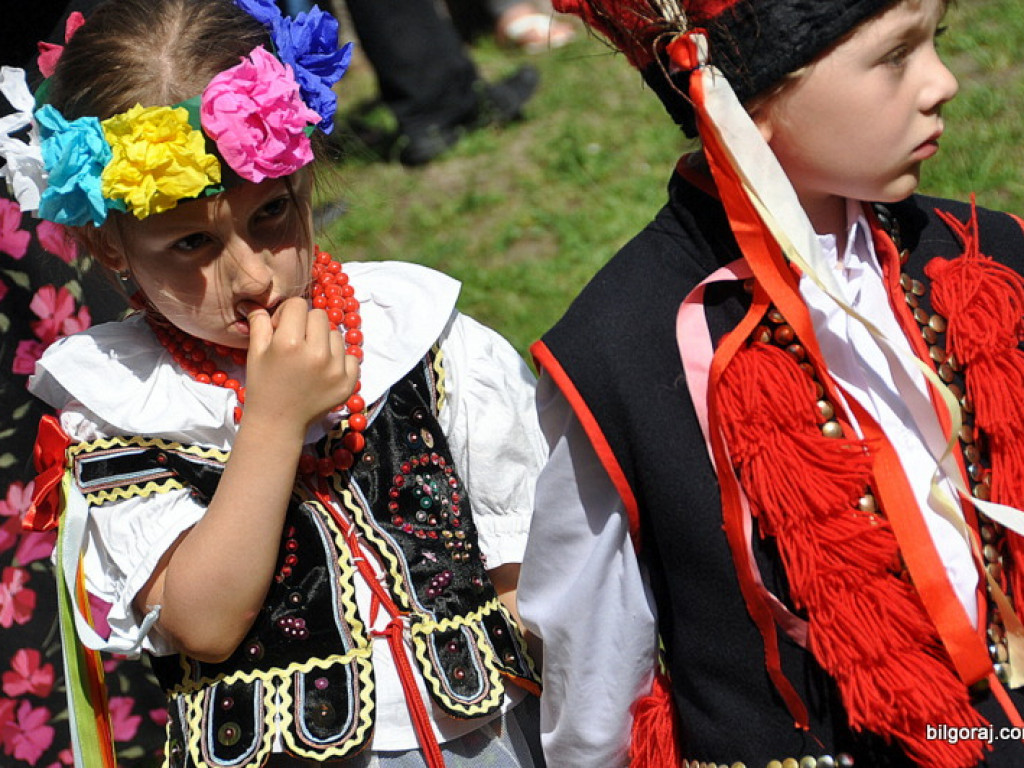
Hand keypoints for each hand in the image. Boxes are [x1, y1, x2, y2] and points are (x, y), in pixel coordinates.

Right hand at [243, 297, 359, 436]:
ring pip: (336, 334)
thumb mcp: (255, 353)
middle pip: (319, 315)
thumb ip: (259, 323)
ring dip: (323, 340)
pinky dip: (338, 359)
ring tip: (310, 358)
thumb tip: (258, 301)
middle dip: (307, 324)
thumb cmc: (263, 386)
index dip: (287, 313)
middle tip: (297, 342)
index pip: (298, 305)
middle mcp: (316, 353)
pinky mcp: (348, 382)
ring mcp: (335, 368)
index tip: (281, 328)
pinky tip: (323, 370)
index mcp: (289, 343)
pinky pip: (350, 355)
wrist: (278, 423)